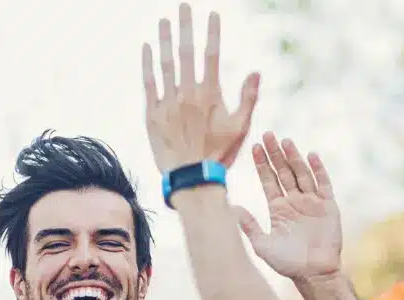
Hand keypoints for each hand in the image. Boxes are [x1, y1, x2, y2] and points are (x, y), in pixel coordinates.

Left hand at [142, 4, 260, 174]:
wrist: (191, 179)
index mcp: (210, 95)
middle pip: (186, 52)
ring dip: (164, 39)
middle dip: (185, 26)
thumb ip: (248, 98)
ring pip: (165, 64)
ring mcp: (168, 103)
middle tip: (183, 6)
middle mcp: (187, 94)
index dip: (212, 33)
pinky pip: (149, 84)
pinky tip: (147, 48)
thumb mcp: (241, 127)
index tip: (212, 14)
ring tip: (164, 20)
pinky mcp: (152, 115)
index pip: (211, 55)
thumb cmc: (219, 155)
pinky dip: (147, 65)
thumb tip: (256, 71)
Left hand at [238, 132, 341, 280]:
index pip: (268, 180)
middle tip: (268, 135)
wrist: (313, 273)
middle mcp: (294, 201)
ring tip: (286, 141)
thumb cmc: (287, 263)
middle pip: (284, 172)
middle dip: (276, 154)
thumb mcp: (262, 245)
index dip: (262, 164)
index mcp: (278, 208)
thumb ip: (248, 226)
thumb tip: (230, 208)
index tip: (254, 146)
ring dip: (294, 157)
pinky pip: (323, 184)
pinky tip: (311, 156)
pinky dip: (318, 170)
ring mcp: (312, 202)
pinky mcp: (328, 206)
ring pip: (302, 174)